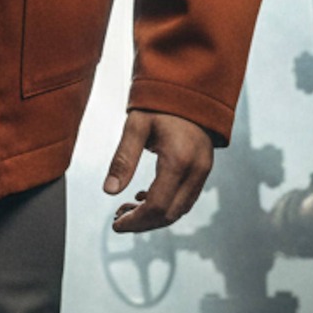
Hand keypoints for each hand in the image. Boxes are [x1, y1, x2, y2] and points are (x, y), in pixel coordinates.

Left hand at [103, 109, 213, 233]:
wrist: (191, 89)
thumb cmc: (160, 103)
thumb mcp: (136, 125)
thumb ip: (123, 159)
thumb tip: (108, 191)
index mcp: (178, 160)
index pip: (157, 206)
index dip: (135, 220)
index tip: (115, 223)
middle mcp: (196, 170)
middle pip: (169, 214)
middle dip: (142, 223)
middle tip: (117, 219)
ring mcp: (203, 172)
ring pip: (179, 210)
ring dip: (153, 217)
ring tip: (125, 210)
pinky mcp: (203, 170)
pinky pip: (185, 199)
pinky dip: (165, 206)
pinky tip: (143, 197)